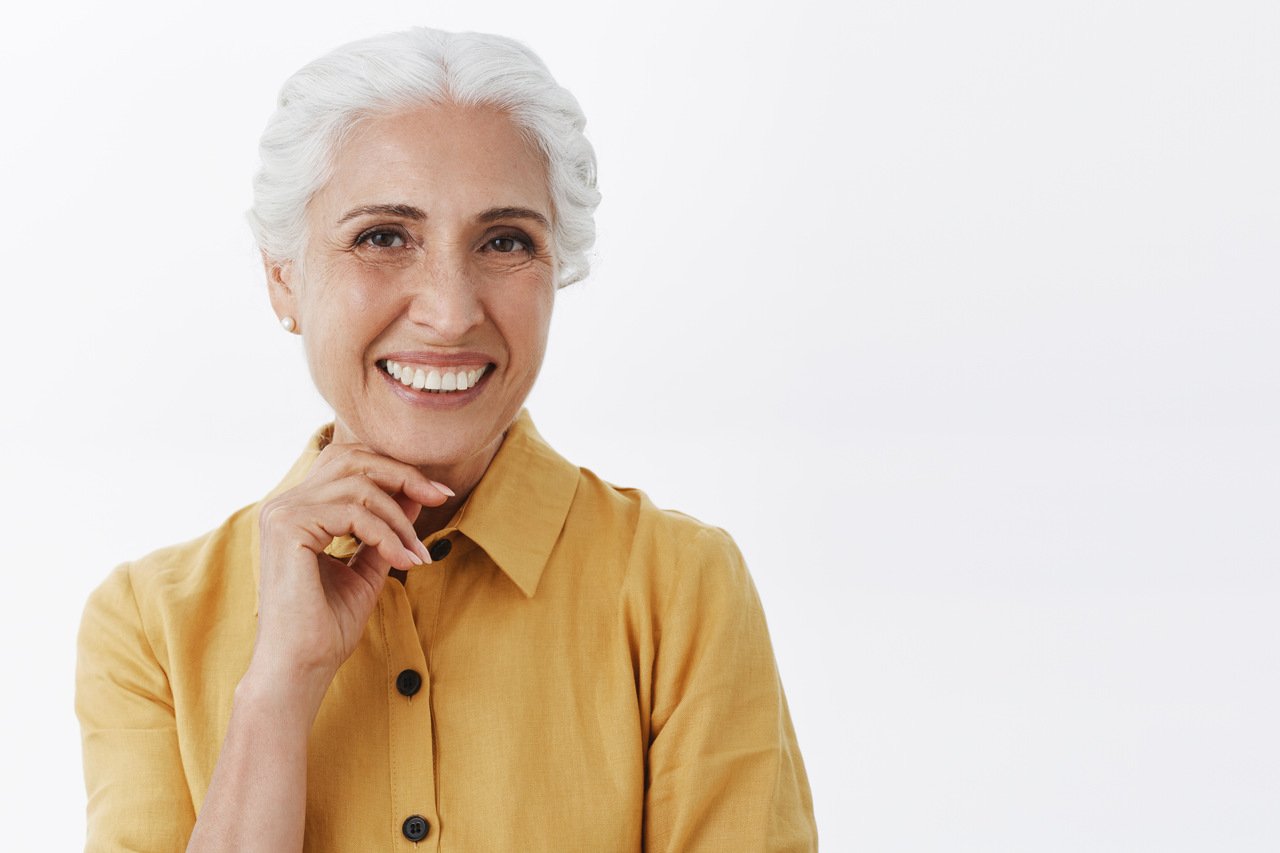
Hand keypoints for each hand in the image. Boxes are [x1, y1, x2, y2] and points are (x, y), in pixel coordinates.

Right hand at [247, 443, 451, 711]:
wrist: (300, 668)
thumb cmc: (328, 625)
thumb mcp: (369, 566)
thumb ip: (386, 528)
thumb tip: (414, 494)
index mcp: (298, 509)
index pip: (350, 464)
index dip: (396, 471)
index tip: (438, 493)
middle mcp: (285, 504)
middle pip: (353, 459)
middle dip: (403, 475)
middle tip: (440, 497)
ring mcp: (282, 513)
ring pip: (359, 488)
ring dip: (400, 520)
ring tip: (418, 553)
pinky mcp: (288, 528)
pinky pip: (354, 514)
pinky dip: (387, 535)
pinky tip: (404, 561)